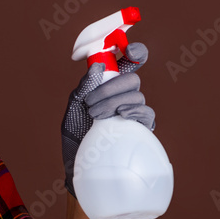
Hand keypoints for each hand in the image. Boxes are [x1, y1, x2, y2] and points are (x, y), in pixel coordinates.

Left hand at [61, 42, 156, 196]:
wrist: (79, 166)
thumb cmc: (75, 136)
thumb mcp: (73, 110)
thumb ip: (84, 88)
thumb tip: (96, 66)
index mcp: (108, 86)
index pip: (127, 63)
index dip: (134, 52)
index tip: (129, 52)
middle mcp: (123, 96)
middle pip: (132, 78)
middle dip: (110, 87)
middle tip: (90, 103)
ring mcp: (133, 112)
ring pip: (137, 94)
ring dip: (114, 101)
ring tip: (96, 117)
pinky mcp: (140, 129)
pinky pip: (146, 113)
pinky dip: (134, 110)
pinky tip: (122, 115)